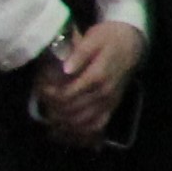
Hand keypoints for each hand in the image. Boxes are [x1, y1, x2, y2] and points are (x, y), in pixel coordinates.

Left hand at [34, 21, 143, 145]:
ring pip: (83, 122)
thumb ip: (79, 54)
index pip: (67, 95)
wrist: (131, 43)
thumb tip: (66, 69)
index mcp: (98, 76)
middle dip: (53, 109)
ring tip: (50, 116)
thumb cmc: (108, 38)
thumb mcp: (93, 39)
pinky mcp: (112, 106)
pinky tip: (68, 130)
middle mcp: (104, 93)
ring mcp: (109, 101)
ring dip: (63, 123)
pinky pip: (97, 125)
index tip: (40, 88)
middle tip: (42, 101)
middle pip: (72, 111)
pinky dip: (81, 132)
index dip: (50, 95)